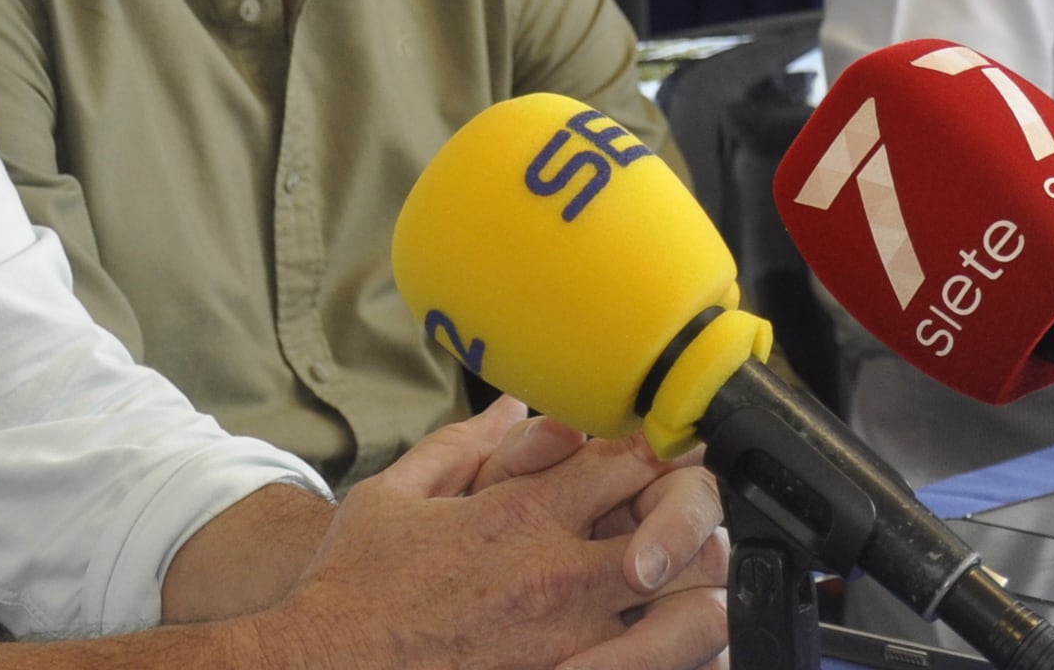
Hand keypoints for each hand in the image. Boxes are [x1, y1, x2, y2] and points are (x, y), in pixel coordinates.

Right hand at [259, 401, 726, 669]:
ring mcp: (570, 645)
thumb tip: (509, 408)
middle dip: (695, 518)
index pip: (628, 460)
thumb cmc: (351, 594)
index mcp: (520, 517)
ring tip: (693, 592)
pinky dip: (678, 660)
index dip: (657, 449)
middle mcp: (558, 577)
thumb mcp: (392, 498)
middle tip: (693, 524)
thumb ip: (460, 447)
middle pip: (681, 528)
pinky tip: (671, 651)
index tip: (662, 454)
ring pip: (691, 613)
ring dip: (702, 595)